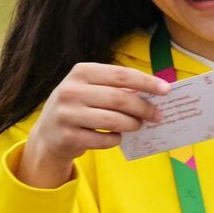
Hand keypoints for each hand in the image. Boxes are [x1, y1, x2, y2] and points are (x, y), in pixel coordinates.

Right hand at [17, 63, 168, 187]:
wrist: (48, 134)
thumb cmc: (78, 107)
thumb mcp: (90, 89)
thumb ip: (116, 88)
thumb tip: (153, 93)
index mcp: (80, 72)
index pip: (120, 74)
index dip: (146, 82)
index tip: (166, 89)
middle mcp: (70, 91)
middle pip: (119, 98)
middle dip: (143, 108)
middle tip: (157, 115)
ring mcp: (67, 115)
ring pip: (113, 121)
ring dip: (132, 124)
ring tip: (138, 125)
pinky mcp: (68, 137)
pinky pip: (104, 140)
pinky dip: (116, 139)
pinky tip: (117, 136)